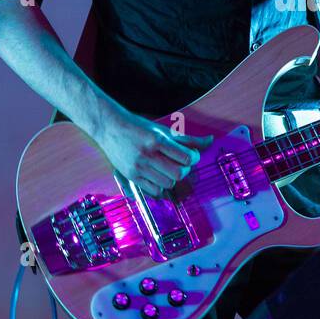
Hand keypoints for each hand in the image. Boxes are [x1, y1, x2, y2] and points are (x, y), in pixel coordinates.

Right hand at [92, 106, 213, 197]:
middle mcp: (148, 154)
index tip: (190, 156)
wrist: (109, 127)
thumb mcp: (164, 130)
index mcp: (157, 139)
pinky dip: (161, 186)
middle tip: (180, 164)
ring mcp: (138, 167)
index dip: (193, 158)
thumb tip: (211, 140)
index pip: (186, 157)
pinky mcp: (131, 176)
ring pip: (167, 184)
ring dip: (172, 179)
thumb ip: (188, 139)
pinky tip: (158, 176)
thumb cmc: (138, 127)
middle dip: (184, 170)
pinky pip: (154, 191)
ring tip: (167, 169)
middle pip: (178, 173)